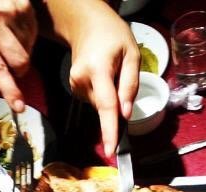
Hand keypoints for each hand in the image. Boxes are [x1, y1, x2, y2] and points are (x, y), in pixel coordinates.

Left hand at [0, 0, 37, 111]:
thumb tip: (0, 77)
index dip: (9, 90)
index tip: (19, 106)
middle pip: (20, 63)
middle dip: (19, 69)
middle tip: (11, 62)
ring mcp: (12, 13)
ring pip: (28, 50)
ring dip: (21, 50)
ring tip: (8, 35)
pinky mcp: (25, 7)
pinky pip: (33, 34)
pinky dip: (26, 36)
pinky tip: (14, 26)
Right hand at [67, 1, 139, 156]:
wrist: (86, 25)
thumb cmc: (113, 36)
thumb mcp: (132, 54)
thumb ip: (130, 84)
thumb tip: (125, 114)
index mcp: (97, 70)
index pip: (105, 105)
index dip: (109, 130)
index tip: (111, 150)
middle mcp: (81, 81)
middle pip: (105, 107)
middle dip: (118, 104)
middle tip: (122, 78)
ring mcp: (74, 85)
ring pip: (100, 105)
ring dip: (111, 96)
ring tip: (111, 72)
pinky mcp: (73, 89)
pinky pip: (95, 100)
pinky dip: (104, 94)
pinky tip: (103, 77)